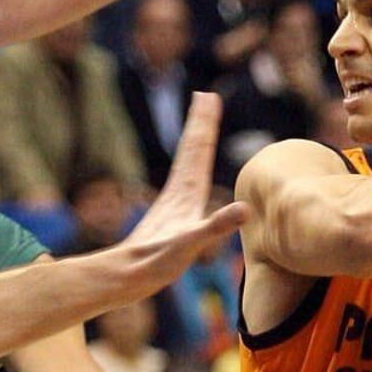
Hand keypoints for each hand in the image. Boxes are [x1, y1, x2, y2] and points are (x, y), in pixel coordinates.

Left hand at [122, 92, 246, 296]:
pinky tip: (192, 173)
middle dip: (199, 122)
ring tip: (198, 121)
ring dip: (194, 140)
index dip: (204, 124)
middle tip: (204, 95)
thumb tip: (244, 210)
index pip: (197, 150)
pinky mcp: (170, 216)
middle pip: (191, 149)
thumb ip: (217, 226)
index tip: (209, 96)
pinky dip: (191, 168)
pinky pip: (185, 181)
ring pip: (186, 162)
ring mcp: (173, 203)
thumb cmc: (157, 262)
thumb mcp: (191, 245)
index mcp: (186, 192)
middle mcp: (178, 192)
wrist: (126, 276)